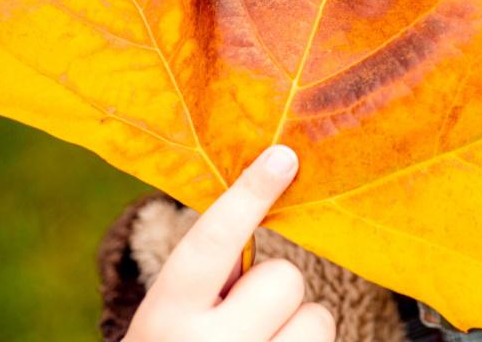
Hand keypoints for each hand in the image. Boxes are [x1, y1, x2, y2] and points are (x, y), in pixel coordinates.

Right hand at [123, 145, 335, 340]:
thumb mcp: (167, 319)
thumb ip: (207, 277)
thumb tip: (260, 205)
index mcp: (165, 316)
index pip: (210, 242)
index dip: (248, 195)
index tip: (283, 156)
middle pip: (285, 277)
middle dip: (272, 294)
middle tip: (241, 322)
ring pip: (317, 317)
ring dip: (296, 329)